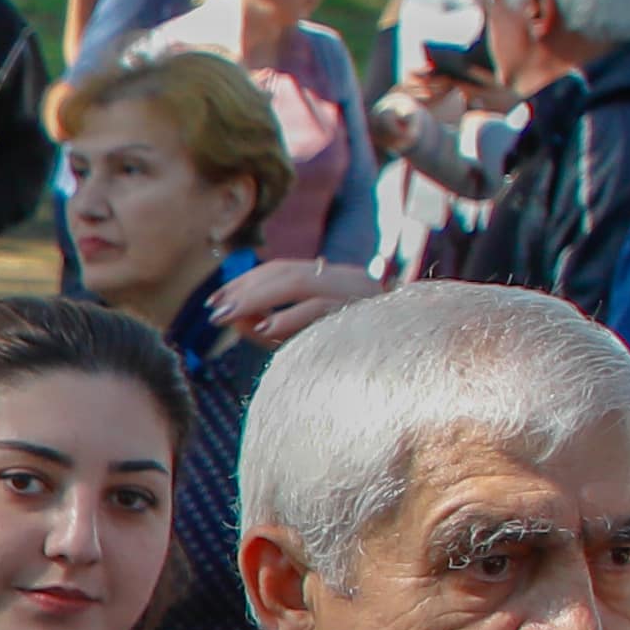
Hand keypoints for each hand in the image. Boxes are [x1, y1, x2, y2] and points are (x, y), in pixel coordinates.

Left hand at [209, 260, 384, 353]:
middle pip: (285, 272)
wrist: (414, 359)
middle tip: (214, 310)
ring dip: (258, 299)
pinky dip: (290, 318)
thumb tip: (234, 319)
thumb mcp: (305, 336)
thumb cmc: (357, 351)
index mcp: (334, 278)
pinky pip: (321, 308)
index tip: (215, 300)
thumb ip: (271, 326)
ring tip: (228, 316)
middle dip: (245, 289)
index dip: (245, 281)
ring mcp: (357, 292)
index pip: (281, 269)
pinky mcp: (364, 312)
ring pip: (300, 283)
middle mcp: (346, 278)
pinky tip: (264, 330)